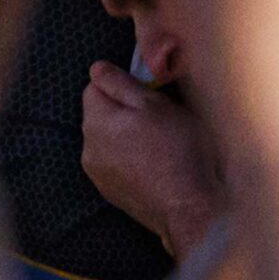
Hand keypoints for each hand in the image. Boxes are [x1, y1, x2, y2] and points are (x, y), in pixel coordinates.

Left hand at [81, 61, 223, 254]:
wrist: (190, 210)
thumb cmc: (178, 153)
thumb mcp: (156, 105)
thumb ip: (121, 83)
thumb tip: (96, 69)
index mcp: (96, 120)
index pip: (94, 87)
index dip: (122, 87)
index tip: (148, 99)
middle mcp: (88, 147)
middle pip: (101, 116)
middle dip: (123, 115)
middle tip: (158, 125)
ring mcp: (98, 174)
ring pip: (108, 142)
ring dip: (126, 140)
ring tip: (158, 151)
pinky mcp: (111, 193)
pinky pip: (116, 166)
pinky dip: (131, 163)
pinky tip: (155, 170)